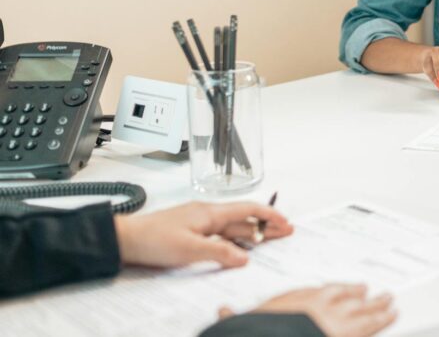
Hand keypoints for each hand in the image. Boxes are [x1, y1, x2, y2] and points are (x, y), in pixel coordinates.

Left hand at [114, 201, 292, 268]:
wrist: (125, 239)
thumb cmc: (153, 239)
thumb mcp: (189, 249)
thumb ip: (219, 253)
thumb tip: (244, 258)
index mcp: (210, 212)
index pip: (248, 209)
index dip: (269, 215)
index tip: (285, 222)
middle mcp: (207, 214)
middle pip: (243, 218)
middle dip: (265, 225)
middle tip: (285, 232)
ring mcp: (199, 222)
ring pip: (232, 226)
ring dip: (251, 233)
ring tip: (268, 240)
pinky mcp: (190, 231)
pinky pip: (220, 234)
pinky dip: (234, 239)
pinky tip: (238, 247)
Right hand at [222, 284, 395, 336]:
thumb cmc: (258, 332)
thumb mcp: (244, 323)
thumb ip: (235, 316)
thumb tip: (221, 312)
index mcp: (297, 301)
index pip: (321, 292)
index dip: (336, 291)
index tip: (344, 290)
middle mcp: (320, 306)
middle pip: (346, 296)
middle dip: (362, 295)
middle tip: (374, 291)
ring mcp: (337, 321)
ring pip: (364, 309)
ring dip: (379, 305)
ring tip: (390, 302)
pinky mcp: (347, 335)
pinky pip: (371, 327)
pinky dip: (383, 321)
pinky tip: (392, 317)